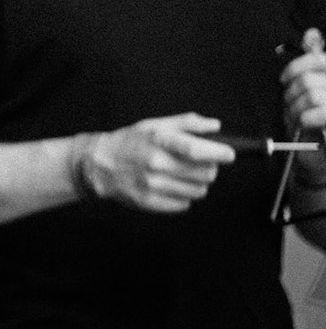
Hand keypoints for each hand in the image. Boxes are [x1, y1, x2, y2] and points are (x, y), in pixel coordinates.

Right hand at [76, 112, 233, 211]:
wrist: (99, 164)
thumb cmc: (130, 142)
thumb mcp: (155, 125)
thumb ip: (187, 124)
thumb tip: (215, 127)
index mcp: (159, 141)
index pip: (198, 150)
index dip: (220, 153)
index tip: (228, 154)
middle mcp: (156, 163)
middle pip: (206, 173)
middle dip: (208, 168)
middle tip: (197, 163)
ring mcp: (153, 185)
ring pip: (199, 191)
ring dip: (196, 183)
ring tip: (181, 175)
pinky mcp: (150, 202)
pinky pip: (184, 204)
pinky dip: (182, 196)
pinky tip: (170, 186)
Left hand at [282, 26, 325, 184]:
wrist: (321, 158)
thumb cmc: (315, 123)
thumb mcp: (311, 92)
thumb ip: (313, 64)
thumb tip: (312, 34)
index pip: (320, 59)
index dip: (297, 66)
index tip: (284, 80)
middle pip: (309, 79)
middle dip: (291, 94)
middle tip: (290, 107)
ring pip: (310, 94)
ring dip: (295, 109)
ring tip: (295, 119)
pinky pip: (314, 113)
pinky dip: (302, 120)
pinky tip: (303, 126)